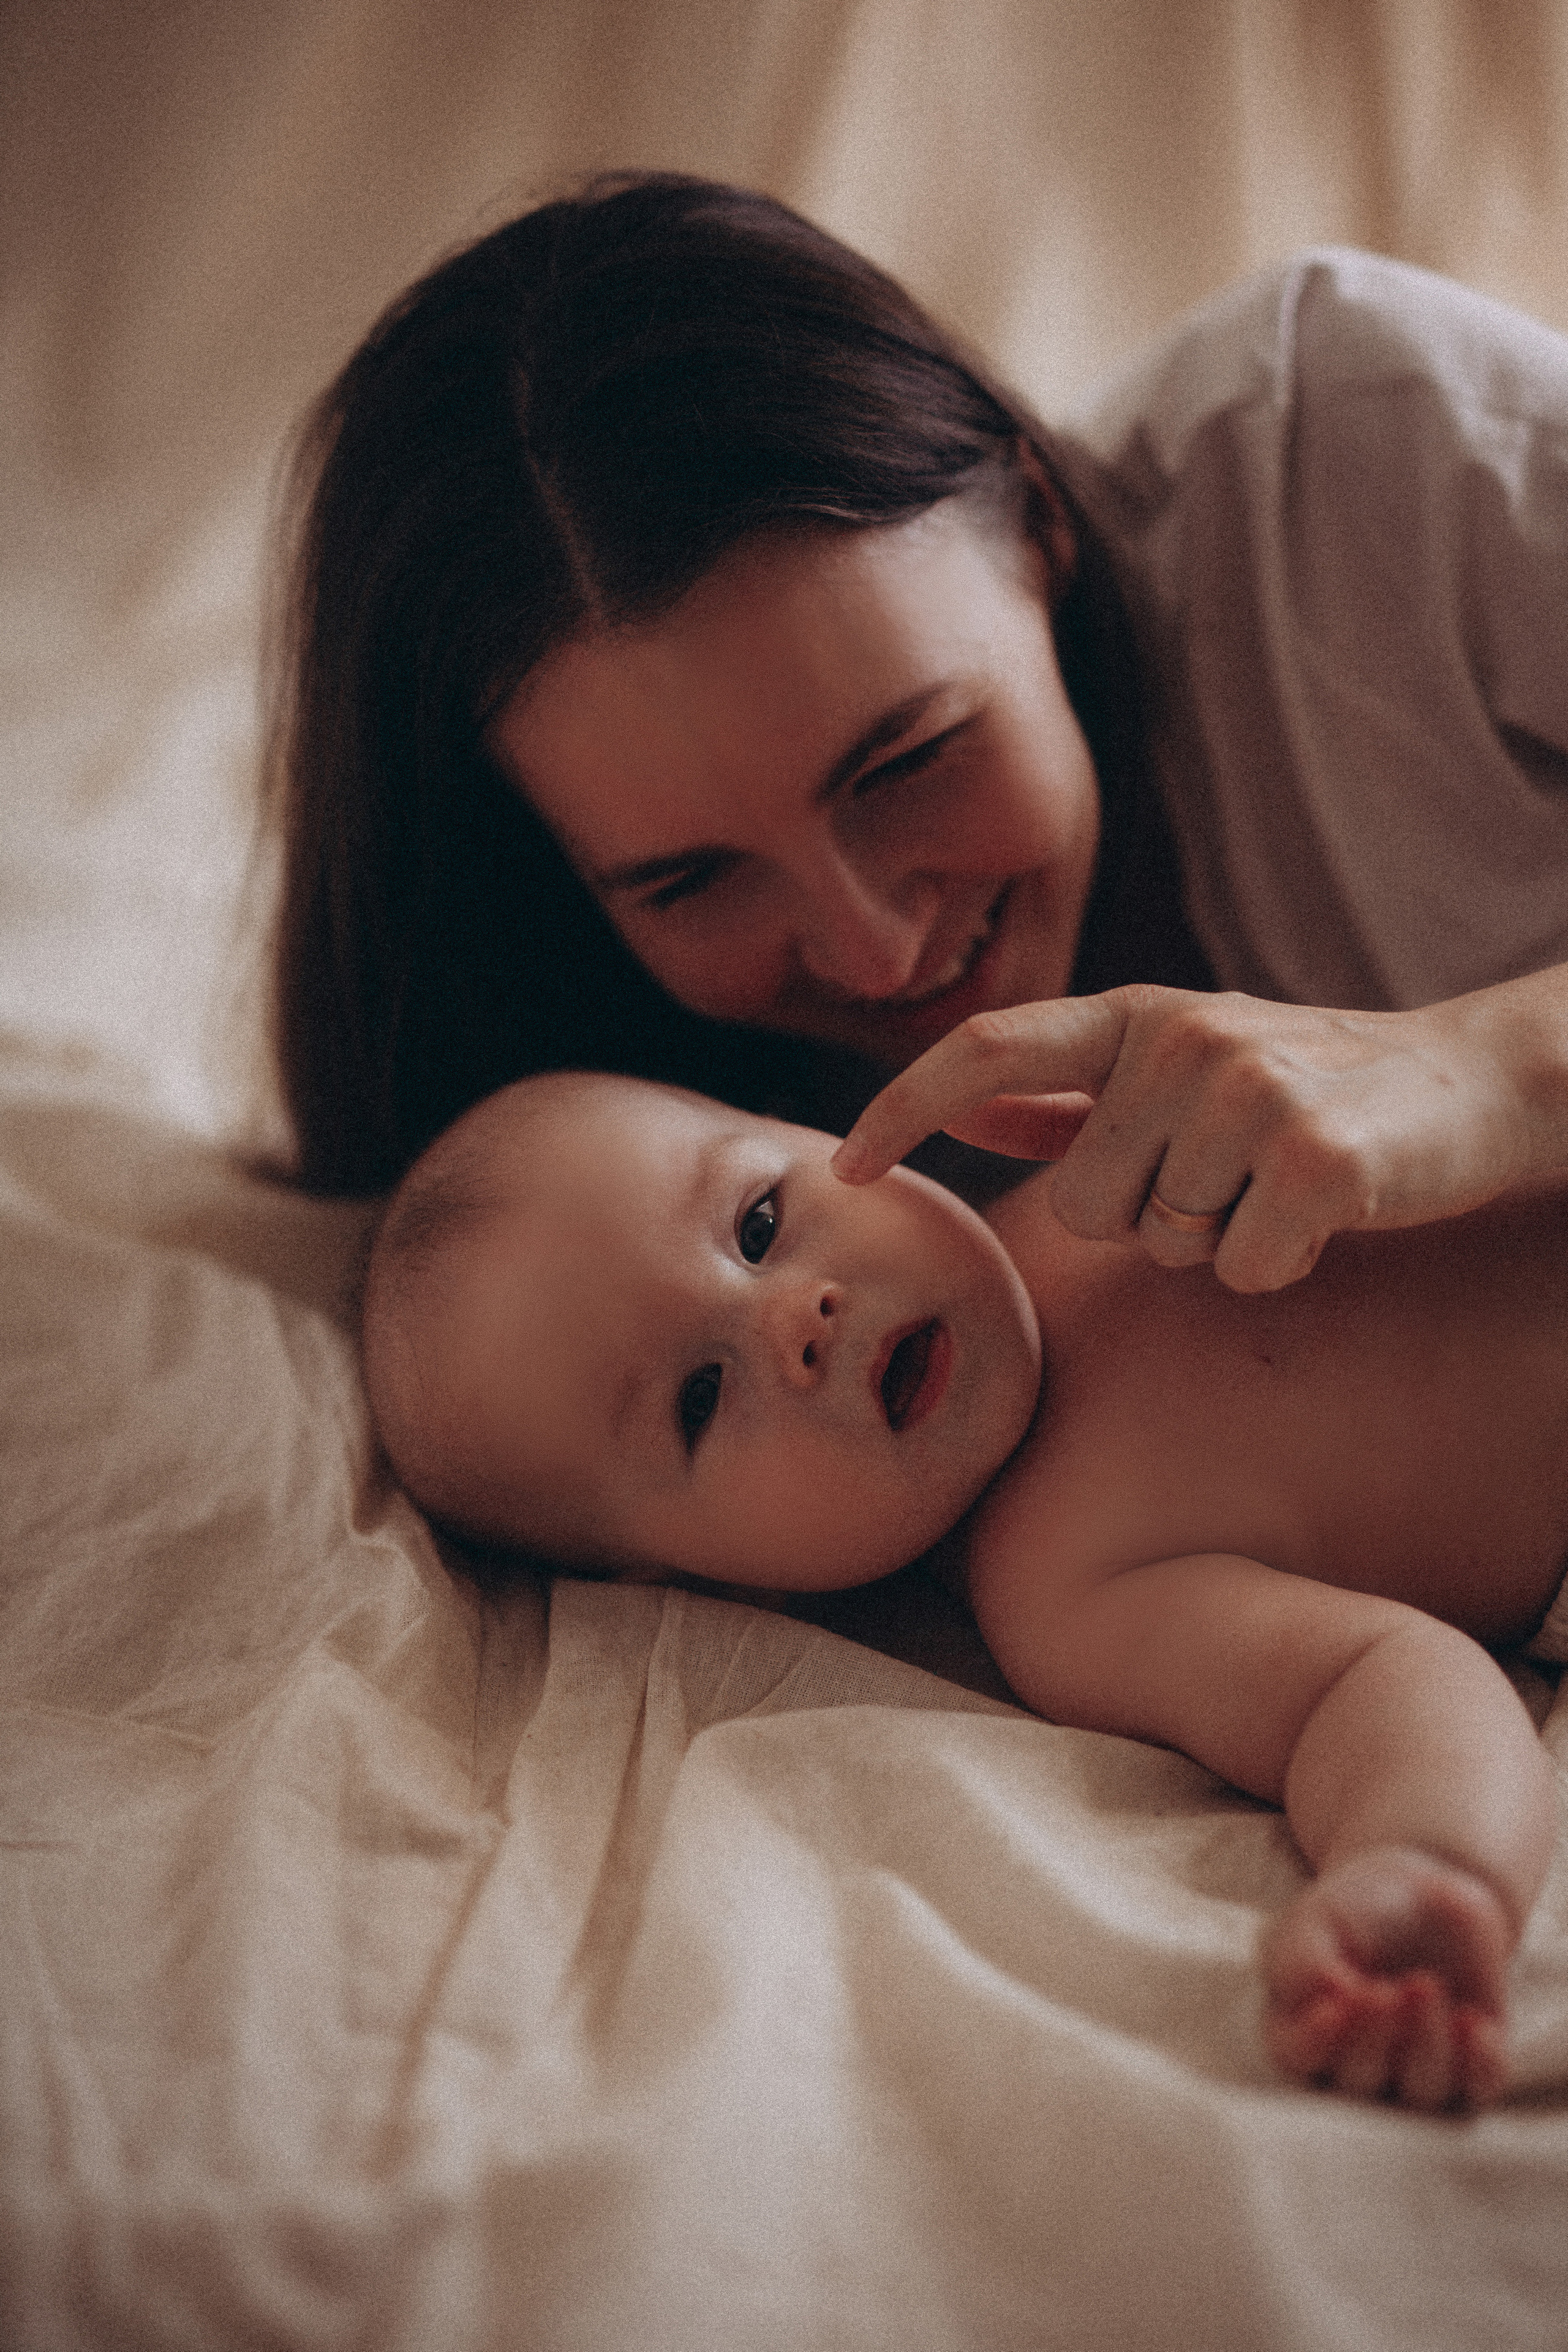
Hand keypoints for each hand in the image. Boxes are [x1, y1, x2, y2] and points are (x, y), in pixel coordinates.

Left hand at [832, 975, 1567, 1290]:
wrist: (1474, 1082)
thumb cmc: (1311, 1083)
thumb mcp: (1182, 1065)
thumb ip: (1068, 1093)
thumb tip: (963, 1109)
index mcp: (1135, 1016)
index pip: (984, 1051)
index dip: (903, 1110)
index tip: (845, 1167)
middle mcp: (1181, 1038)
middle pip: (1079, 1201)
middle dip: (1142, 1220)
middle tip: (1224, 1177)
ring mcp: (1249, 1092)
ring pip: (1162, 1244)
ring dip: (1215, 1242)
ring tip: (1276, 1185)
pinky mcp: (1316, 1158)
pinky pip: (1240, 1270)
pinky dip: (1276, 1267)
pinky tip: (1321, 1217)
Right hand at [1260, 1847, 1514, 2108]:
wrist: (1417, 1893)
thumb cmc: (1352, 1913)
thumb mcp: (1316, 1920)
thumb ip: (1305, 1960)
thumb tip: (1332, 1996)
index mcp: (1304, 2032)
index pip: (1298, 2058)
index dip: (1316, 2041)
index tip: (1335, 2005)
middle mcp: (1356, 2068)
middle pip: (1358, 2085)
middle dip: (1372, 2041)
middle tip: (1383, 1991)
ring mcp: (1415, 2076)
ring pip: (1421, 2093)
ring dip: (1424, 2044)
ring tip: (1424, 1985)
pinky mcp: (1470, 2069)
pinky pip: (1479, 2090)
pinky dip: (1478, 2063)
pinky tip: (1472, 2021)